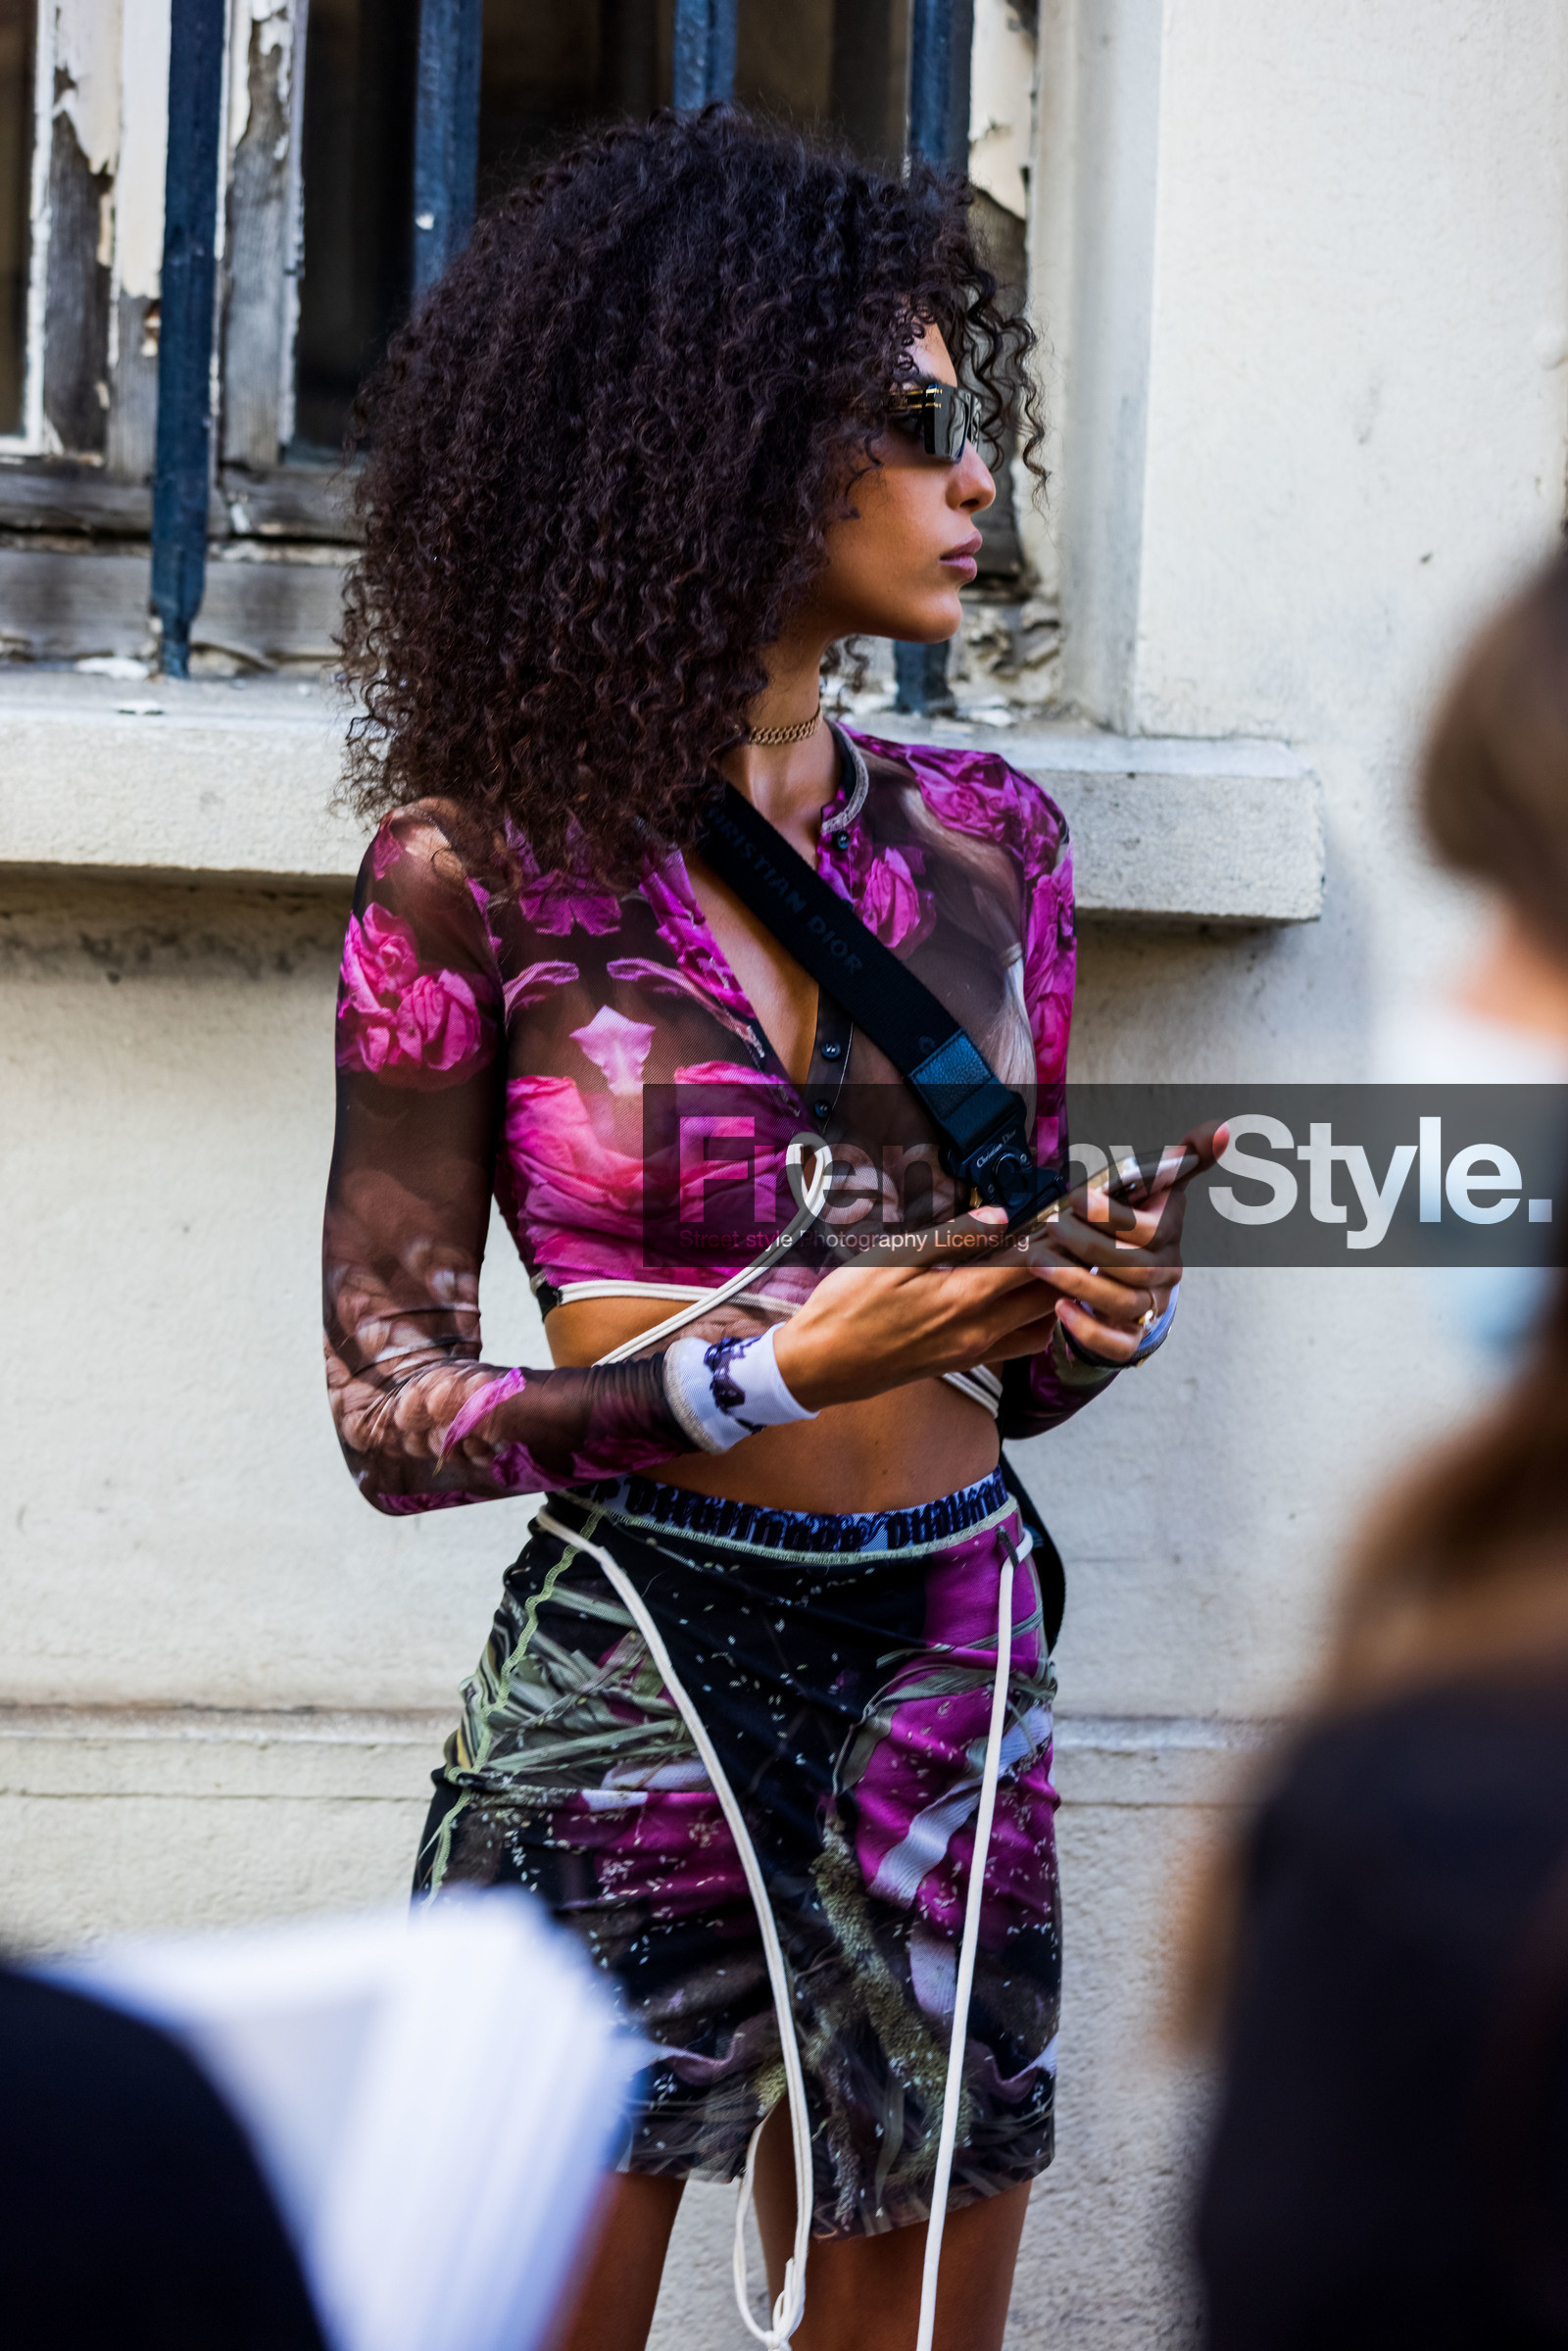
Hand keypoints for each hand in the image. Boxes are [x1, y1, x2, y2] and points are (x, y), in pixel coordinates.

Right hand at [772, 1207, 1061, 1410]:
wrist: (820, 1365)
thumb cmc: (848, 1308)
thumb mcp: (894, 1257)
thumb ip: (953, 1236)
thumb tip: (999, 1216)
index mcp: (965, 1299)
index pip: (1034, 1267)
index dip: (1054, 1239)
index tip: (1062, 1216)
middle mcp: (979, 1332)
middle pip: (1047, 1300)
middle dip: (1061, 1267)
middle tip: (1060, 1237)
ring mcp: (973, 1353)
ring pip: (1039, 1329)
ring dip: (1049, 1299)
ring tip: (1039, 1267)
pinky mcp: (961, 1364)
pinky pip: (1015, 1346)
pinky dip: (1029, 1322)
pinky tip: (1010, 1298)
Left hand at [1023, 1123, 1227, 1365]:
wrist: (1134, 1276)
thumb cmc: (1138, 1224)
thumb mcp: (1159, 1188)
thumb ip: (1183, 1157)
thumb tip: (1223, 1127)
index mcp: (1170, 1235)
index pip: (1150, 1229)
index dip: (1111, 1215)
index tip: (1075, 1197)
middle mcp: (1166, 1273)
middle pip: (1134, 1266)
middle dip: (1086, 1245)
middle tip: (1051, 1226)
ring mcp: (1150, 1308)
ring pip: (1122, 1302)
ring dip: (1077, 1281)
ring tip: (1039, 1260)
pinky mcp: (1131, 1337)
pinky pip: (1118, 1344)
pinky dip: (1088, 1331)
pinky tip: (1060, 1309)